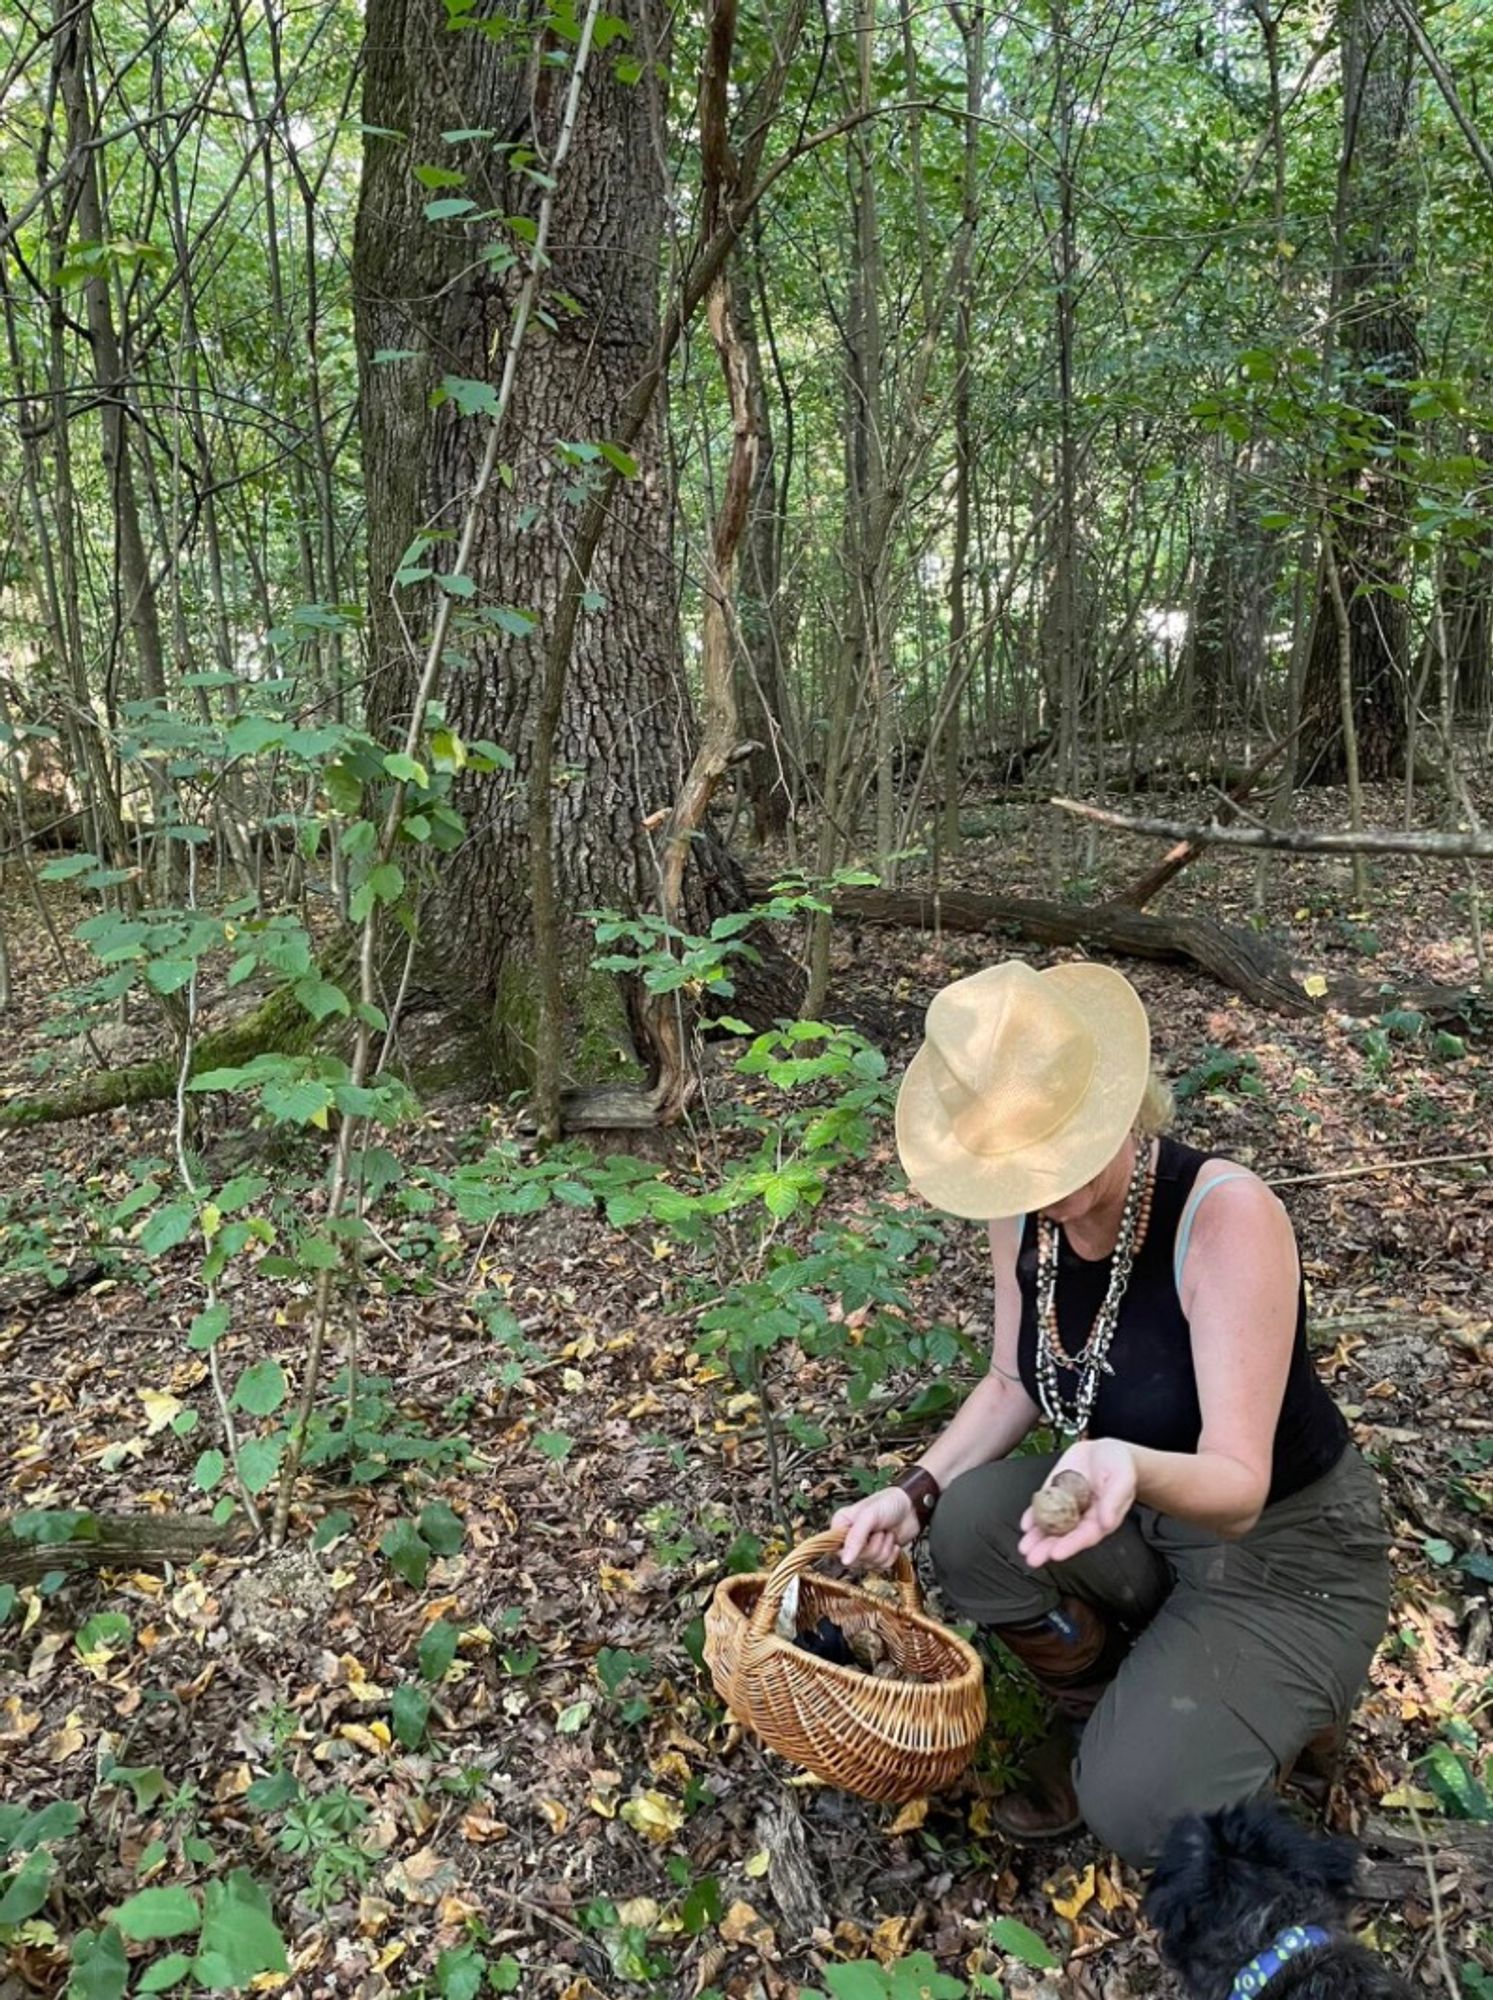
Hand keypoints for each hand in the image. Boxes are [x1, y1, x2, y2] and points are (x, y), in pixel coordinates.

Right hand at [831, 1486, 918, 1569]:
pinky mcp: (878, 1556)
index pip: (837, 1548)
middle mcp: (850, 1538)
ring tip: (886, 1533)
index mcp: (841, 1525)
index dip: (852, 1547)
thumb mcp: (869, 1516)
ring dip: (884, 1549)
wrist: (911, 1508)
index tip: (865, 1538)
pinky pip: (881, 1567)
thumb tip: (845, 1561)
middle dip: (873, 1547)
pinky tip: (892, 1541)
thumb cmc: (889, 1504)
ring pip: (870, 1564)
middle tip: (879, 1531)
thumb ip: (855, 1538)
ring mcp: (864, 1548)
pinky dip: (891, 1555)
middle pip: (855, 1560)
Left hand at [1018, 1438, 1136, 1568]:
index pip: (1084, 1537)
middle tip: (1032, 1559)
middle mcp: (1082, 1516)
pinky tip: (1025, 1525)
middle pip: (1063, 1536)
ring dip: (1036, 1538)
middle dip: (1047, 1548)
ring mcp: (1067, 1504)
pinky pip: (1043, 1505)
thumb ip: (1114, 1500)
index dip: (1070, 1546)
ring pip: (1050, 1525)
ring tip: (1024, 1548)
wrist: (1106, 1450)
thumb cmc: (1120, 1466)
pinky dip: (1033, 1515)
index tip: (1056, 1554)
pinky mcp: (1056, 1491)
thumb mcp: (1122, 1479)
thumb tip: (1106, 1523)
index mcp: (1101, 1518)